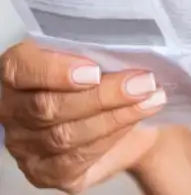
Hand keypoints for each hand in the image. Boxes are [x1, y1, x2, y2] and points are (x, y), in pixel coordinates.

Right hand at [0, 41, 166, 192]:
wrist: (130, 110)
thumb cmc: (109, 73)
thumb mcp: (103, 53)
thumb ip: (100, 49)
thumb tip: (123, 46)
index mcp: (17, 70)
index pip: (21, 69)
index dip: (54, 71)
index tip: (94, 70)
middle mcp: (13, 109)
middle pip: (48, 106)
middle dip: (102, 95)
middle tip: (142, 82)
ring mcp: (26, 145)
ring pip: (65, 135)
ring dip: (115, 116)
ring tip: (150, 98)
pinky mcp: (47, 171)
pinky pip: (77, 158)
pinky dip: (113, 136)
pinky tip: (138, 118)